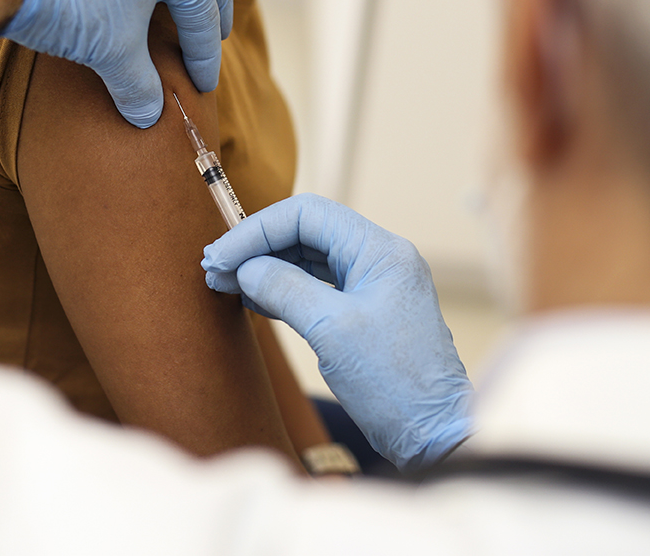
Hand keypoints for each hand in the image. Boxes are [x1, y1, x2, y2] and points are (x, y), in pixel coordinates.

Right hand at [201, 194, 474, 472]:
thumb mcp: (333, 331)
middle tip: (215, 269)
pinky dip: (282, 288)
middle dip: (257, 246)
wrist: (434, 435)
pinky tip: (252, 298)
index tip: (221, 256)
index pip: (308, 215)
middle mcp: (378, 259)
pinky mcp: (364, 312)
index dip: (258, 230)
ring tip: (224, 282)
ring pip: (308, 258)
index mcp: (380, 251)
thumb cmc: (397, 385)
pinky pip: (316, 286)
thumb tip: (246, 269)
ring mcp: (372, 285)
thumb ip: (286, 289)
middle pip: (306, 231)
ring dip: (265, 267)